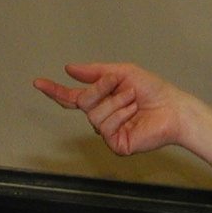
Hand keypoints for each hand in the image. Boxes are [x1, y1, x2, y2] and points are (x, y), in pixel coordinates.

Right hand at [33, 63, 185, 155]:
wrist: (173, 108)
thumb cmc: (153, 91)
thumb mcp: (123, 72)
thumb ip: (95, 72)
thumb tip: (69, 69)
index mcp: (102, 100)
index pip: (72, 97)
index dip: (55, 91)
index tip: (38, 83)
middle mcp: (102, 116)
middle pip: (82, 101)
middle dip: (100, 88)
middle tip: (119, 82)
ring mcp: (108, 131)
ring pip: (94, 114)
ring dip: (116, 101)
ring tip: (133, 101)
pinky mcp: (116, 143)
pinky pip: (106, 126)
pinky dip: (120, 114)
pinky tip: (133, 113)